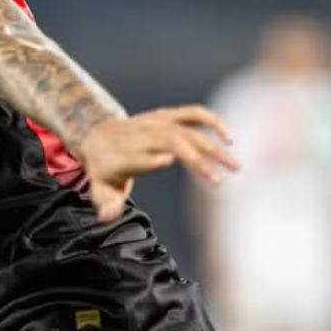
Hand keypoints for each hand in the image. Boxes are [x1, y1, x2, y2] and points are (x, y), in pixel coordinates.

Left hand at [78, 106, 238, 221]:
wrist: (98, 135)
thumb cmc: (105, 169)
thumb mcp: (100, 189)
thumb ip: (106, 204)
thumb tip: (106, 217)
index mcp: (122, 157)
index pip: (136, 157)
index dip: (150, 159)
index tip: (168, 161)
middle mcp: (139, 137)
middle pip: (169, 142)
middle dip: (195, 158)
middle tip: (218, 179)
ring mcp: (154, 123)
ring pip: (186, 130)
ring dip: (211, 146)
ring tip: (233, 164)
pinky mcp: (166, 115)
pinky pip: (192, 113)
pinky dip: (212, 121)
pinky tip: (228, 137)